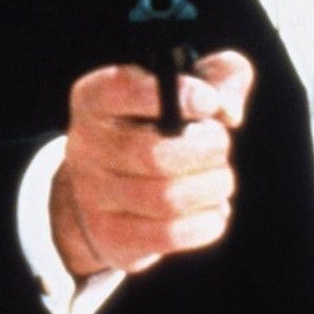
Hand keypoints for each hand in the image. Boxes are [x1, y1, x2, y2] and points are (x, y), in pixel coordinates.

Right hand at [51, 51, 254, 275]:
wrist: (104, 193)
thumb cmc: (154, 130)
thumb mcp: (181, 91)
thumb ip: (219, 78)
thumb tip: (229, 109)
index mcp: (95, 98)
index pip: (124, 89)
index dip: (174, 94)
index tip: (209, 102)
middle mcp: (85, 144)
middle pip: (155, 155)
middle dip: (207, 150)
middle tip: (220, 145)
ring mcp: (93, 194)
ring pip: (167, 199)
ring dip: (212, 187)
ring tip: (219, 178)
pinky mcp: (111, 234)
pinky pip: (170, 235)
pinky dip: (207, 222)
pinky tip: (212, 209)